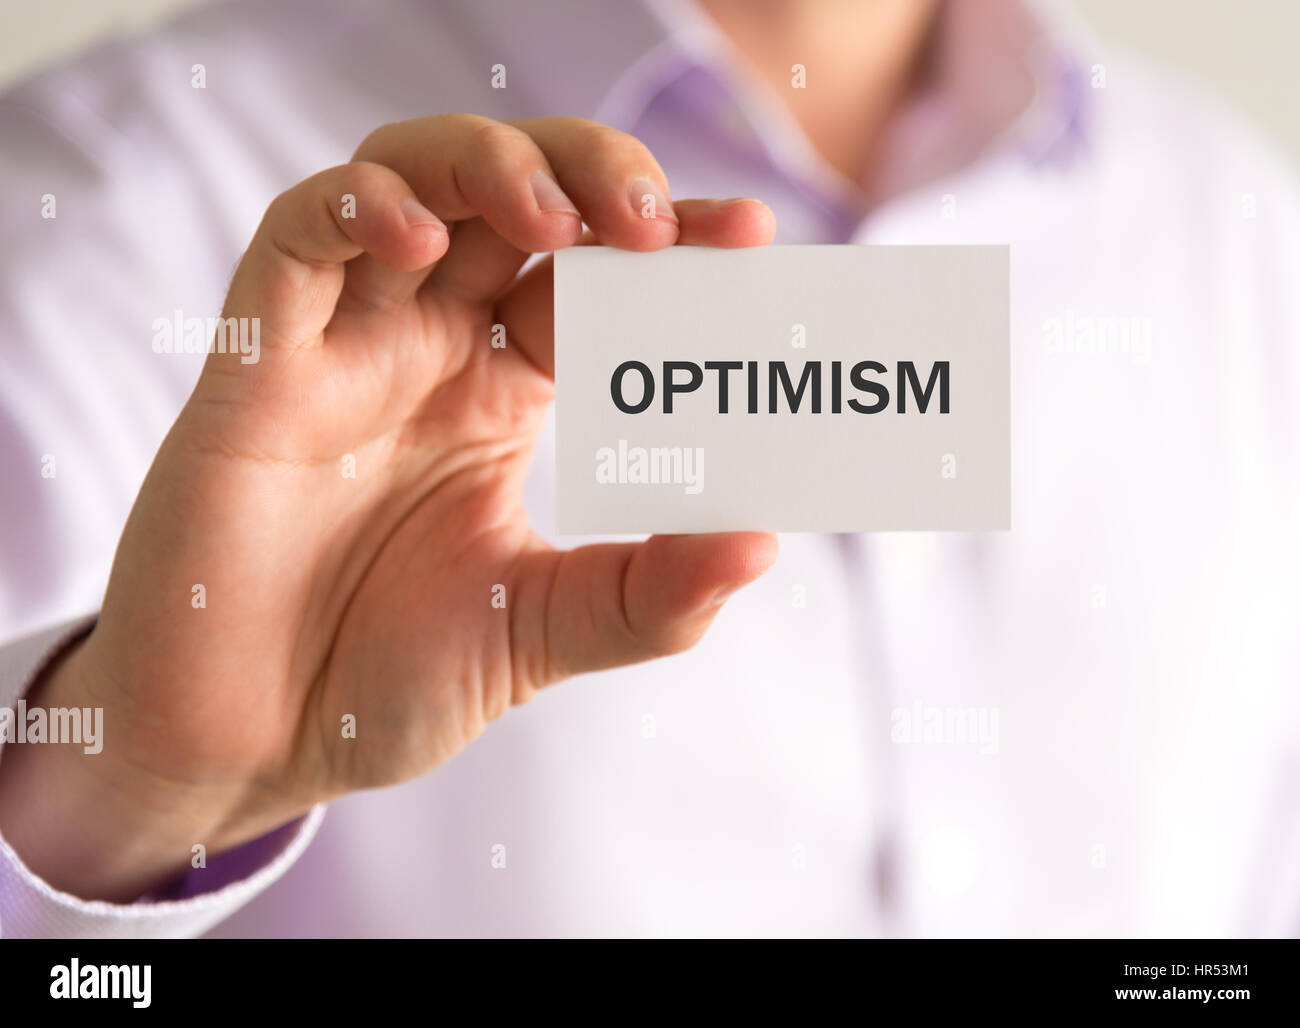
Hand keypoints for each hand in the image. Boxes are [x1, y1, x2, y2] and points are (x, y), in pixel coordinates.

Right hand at [0, 115, 777, 900]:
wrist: (254, 744)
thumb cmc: (386, 678)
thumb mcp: (545, 631)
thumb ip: (651, 595)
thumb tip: (764, 544)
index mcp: (501, 393)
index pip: (594, 277)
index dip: (669, 242)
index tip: (751, 236)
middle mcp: (428, 350)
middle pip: (510, 196)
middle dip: (590, 176)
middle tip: (659, 220)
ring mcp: (343, 348)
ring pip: (405, 179)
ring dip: (486, 167)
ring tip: (556, 216)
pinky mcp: (256, 367)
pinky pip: (295, 242)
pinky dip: (353, 211)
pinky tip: (416, 240)